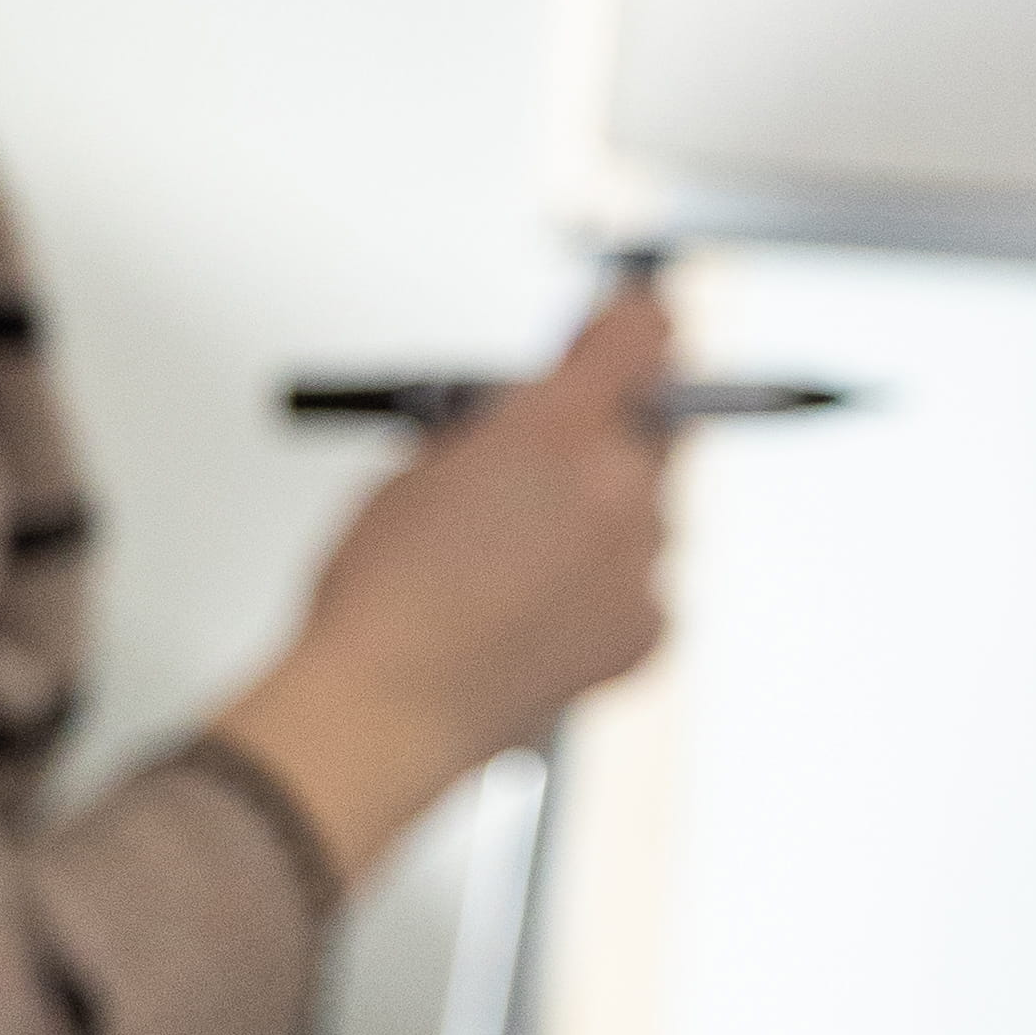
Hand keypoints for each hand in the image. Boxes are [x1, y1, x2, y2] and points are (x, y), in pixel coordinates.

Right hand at [215, 278, 678, 885]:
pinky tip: (539, 611)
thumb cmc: (380, 596)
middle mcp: (618, 490)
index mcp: (557, 428)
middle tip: (555, 462)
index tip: (628, 327)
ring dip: (605, 516)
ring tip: (522, 561)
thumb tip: (521, 417)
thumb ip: (491, 430)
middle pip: (655, 427)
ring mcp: (641, 565)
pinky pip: (644, 585)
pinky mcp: (648, 631)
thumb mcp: (417, 467)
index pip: (644, 335)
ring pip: (649, 512)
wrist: (385, 710)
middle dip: (611, 434)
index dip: (634, 324)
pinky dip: (607, 588)